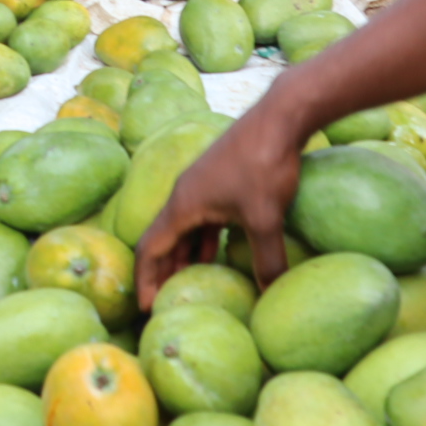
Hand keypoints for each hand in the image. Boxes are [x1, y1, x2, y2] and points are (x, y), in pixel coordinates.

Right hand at [134, 95, 309, 304]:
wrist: (279, 117)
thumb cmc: (263, 165)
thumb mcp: (264, 218)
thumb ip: (266, 260)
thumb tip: (270, 297)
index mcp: (183, 205)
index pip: (150, 249)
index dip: (146, 280)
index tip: (149, 308)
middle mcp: (186, 195)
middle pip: (165, 240)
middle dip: (165, 272)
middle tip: (170, 303)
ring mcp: (203, 186)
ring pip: (186, 229)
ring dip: (186, 257)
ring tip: (193, 284)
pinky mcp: (222, 181)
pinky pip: (205, 218)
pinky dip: (206, 241)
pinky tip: (220, 255)